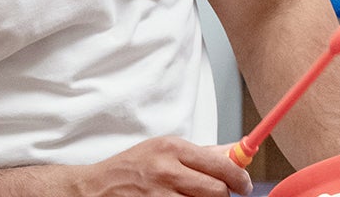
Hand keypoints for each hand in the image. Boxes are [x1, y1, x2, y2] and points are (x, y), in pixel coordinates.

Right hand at [81, 136, 252, 196]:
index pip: (222, 166)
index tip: (244, 186)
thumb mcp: (165, 150)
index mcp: (173, 149)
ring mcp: (159, 196)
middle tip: (221, 196)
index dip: (240, 180)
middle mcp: (166, 171)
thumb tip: (237, 152)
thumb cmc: (131, 168)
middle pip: (217, 192)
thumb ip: (203, 153)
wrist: (95, 188)